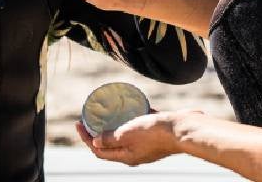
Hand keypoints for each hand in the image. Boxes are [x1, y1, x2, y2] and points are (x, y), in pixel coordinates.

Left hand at [75, 110, 195, 165]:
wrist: (183, 129)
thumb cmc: (154, 132)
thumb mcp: (127, 135)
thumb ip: (110, 139)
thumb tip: (95, 143)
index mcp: (127, 156)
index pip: (99, 152)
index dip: (86, 139)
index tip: (78, 123)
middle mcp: (135, 153)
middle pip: (110, 145)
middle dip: (97, 132)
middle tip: (89, 116)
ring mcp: (146, 144)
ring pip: (125, 135)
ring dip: (114, 124)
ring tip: (106, 110)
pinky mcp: (156, 134)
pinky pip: (138, 126)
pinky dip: (131, 118)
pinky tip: (128, 104)